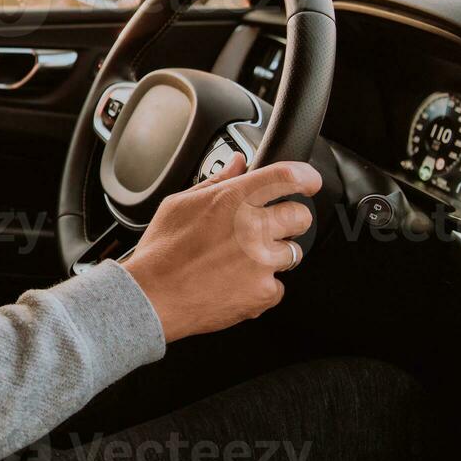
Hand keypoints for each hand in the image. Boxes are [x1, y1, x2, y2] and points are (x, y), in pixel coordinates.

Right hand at [122, 153, 319, 343]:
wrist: (153, 297)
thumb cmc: (162, 251)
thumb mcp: (179, 204)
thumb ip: (216, 181)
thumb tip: (237, 163)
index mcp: (233, 200)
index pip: (288, 176)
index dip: (305, 177)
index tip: (307, 182)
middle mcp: (253, 228)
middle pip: (301, 215)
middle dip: (289, 219)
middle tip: (266, 227)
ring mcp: (262, 262)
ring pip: (292, 252)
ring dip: (273, 254)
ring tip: (240, 260)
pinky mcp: (265, 292)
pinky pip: (278, 285)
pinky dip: (261, 285)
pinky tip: (235, 282)